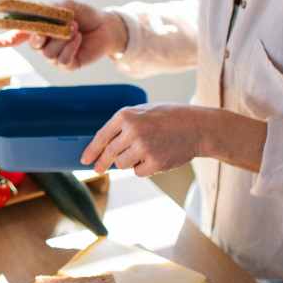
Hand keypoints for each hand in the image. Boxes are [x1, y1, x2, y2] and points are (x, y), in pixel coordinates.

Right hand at [0, 0, 128, 70]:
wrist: (105, 26)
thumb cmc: (84, 14)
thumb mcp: (65, 6)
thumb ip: (50, 10)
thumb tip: (38, 18)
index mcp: (40, 29)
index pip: (18, 36)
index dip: (6, 39)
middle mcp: (45, 44)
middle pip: (33, 45)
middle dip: (40, 35)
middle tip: (50, 27)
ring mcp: (55, 56)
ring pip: (48, 53)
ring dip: (62, 39)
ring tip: (74, 29)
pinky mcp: (68, 65)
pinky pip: (62, 60)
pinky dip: (70, 48)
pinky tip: (78, 39)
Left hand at [81, 104, 207, 175]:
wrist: (198, 127)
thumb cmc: (169, 118)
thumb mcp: (143, 111)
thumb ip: (123, 125)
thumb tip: (104, 146)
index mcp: (126, 115)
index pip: (102, 137)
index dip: (92, 150)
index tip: (85, 160)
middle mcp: (132, 131)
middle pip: (109, 154)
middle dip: (102, 163)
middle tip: (98, 169)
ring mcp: (143, 148)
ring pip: (122, 164)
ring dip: (128, 162)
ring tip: (144, 151)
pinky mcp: (154, 162)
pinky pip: (138, 172)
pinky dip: (143, 168)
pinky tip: (156, 156)